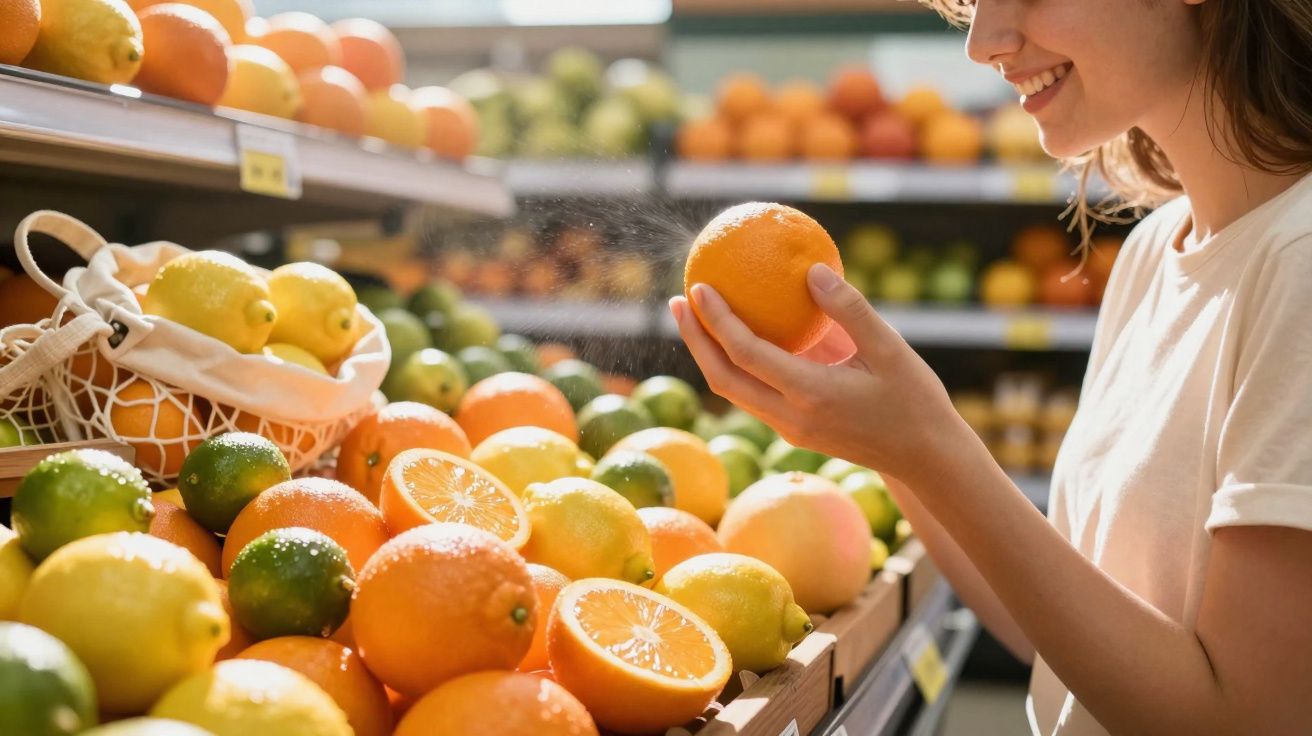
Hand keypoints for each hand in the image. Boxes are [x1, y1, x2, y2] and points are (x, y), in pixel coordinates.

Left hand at [670, 263, 968, 481]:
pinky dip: (735, 365)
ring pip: (733, 391)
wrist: (923, 457)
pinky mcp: (793, 430)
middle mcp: (791, 416)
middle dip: (695, 340)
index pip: (747, 355)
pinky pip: (752, 394)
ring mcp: (789, 428)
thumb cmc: (914, 398)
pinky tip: (737, 336)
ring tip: (695, 316)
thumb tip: (810, 269)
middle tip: (678, 301)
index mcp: (811, 394)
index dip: (717, 321)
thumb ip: (849, 309)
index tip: (699, 288)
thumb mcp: (890, 348)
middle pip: (722, 379)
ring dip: (709, 355)